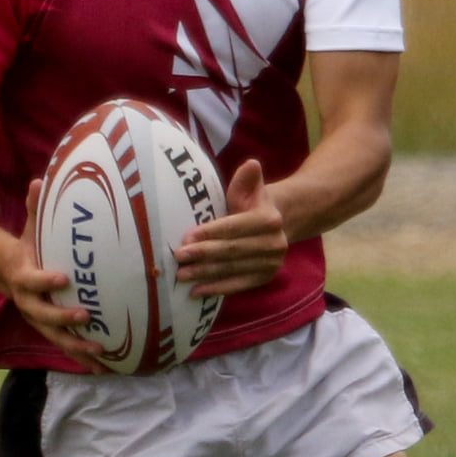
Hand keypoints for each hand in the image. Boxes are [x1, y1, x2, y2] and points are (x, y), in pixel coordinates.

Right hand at [5, 180, 108, 370]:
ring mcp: (40, 320)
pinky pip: (67, 347)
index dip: (46, 280)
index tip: (63, 278)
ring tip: (101, 353)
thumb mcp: (29, 227)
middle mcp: (29, 303)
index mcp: (24, 277)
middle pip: (43, 316)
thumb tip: (39, 180)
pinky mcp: (51, 330)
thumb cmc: (28, 247)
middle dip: (64, 320)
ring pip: (57, 338)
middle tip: (86, 318)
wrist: (7, 272)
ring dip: (77, 347)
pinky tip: (106, 368)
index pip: (33, 280)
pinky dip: (84, 359)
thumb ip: (36, 208)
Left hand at [173, 159, 287, 297]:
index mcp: (269, 219)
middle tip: (178, 257)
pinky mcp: (265, 279)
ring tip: (181, 275)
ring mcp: (271, 264)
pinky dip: (216, 289)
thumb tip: (251, 164)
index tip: (187, 237)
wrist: (276, 225)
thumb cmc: (251, 205)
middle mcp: (275, 243)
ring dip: (205, 274)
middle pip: (232, 250)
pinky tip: (196, 292)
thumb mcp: (249, 189)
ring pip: (232, 269)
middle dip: (203, 254)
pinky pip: (238, 286)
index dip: (211, 232)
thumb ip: (247, 179)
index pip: (235, 227)